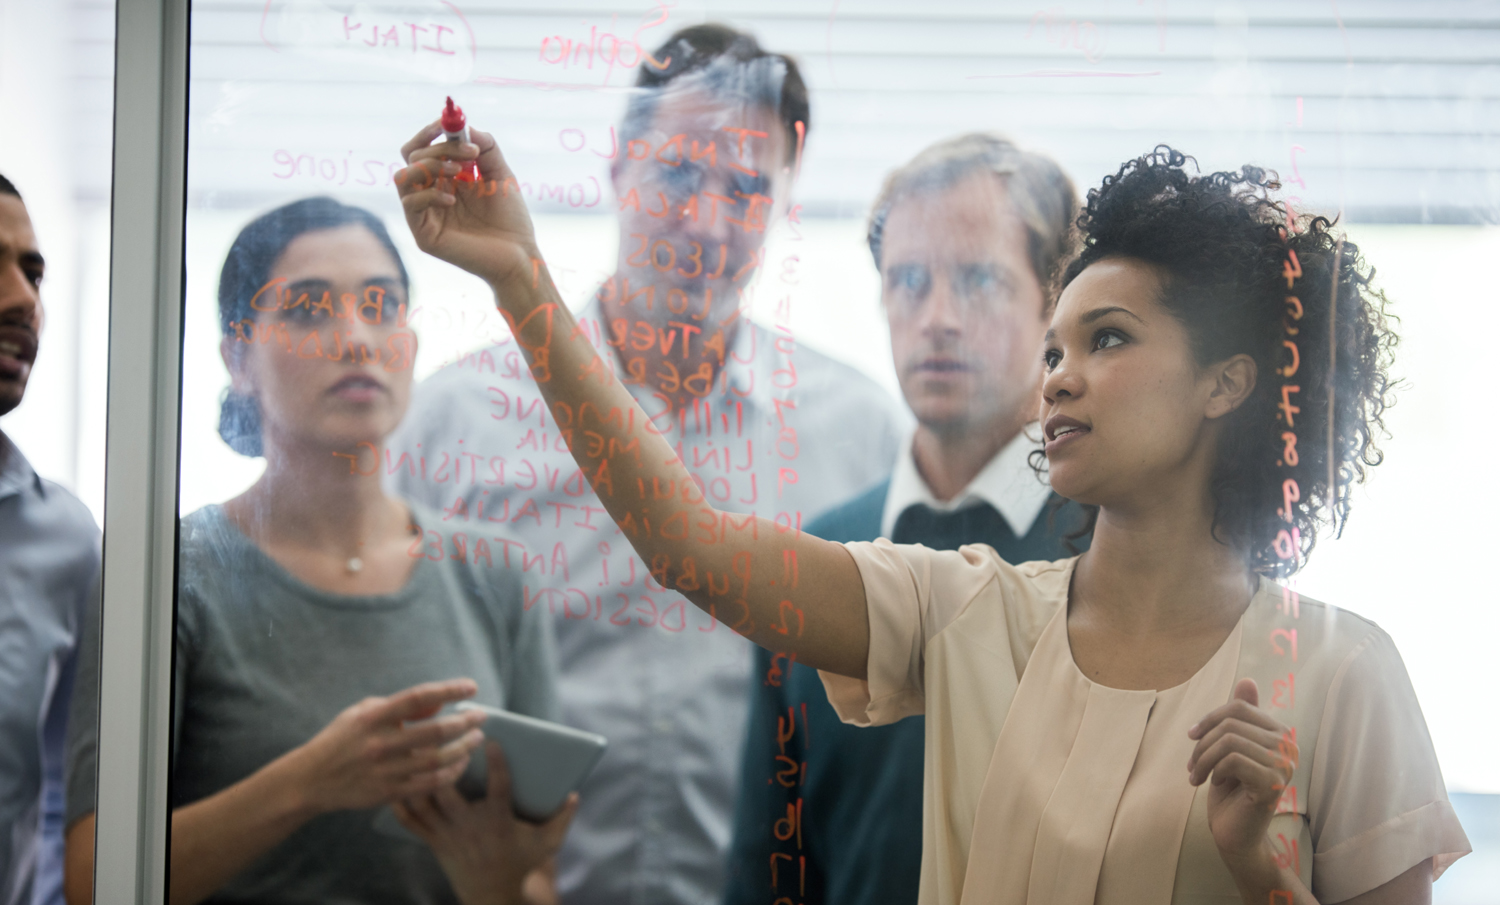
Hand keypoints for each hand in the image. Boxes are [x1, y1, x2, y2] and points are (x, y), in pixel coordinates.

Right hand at [279, 678, 486, 816]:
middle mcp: (381, 744)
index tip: (472, 687)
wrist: (312, 779)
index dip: (449, 691)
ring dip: (464, 748)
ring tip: (476, 738)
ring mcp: (386, 771)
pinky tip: (461, 763)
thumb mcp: (364, 712)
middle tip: (481, 716)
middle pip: (436, 731)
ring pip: (438, 760)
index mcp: (374, 717)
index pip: (419, 698)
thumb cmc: (343, 738)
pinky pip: (430, 784)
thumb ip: (401, 707)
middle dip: (466, 722)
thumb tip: (438, 702)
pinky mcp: (389, 793)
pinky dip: (451, 773)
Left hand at [393, 741, 579, 904]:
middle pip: (449, 791)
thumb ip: (563, 818)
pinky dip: (401, 802)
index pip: (498, 786)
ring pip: (426, 803)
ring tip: (413, 750)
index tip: (491, 739)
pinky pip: (412, 821)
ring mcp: (449, 834)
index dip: (496, 762)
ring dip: (418, 777)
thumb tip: (575, 793)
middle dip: (444, 763)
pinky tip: (396, 781)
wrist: (492, 896)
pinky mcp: (435, 842)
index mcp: (498, 821)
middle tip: (441, 736)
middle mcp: (470, 826)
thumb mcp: (547, 843)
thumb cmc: (520, 862)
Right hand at [396, 121, 540, 290]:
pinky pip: (410, 204)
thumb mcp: (501, 174)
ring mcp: (425, 214)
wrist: (519, 255)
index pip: (422, 148)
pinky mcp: (423, 234)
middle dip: (439, 148)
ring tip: (461, 174)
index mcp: (446, 178)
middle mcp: (430, 192)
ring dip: (430, 166)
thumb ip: (486, 147)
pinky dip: (429, 195)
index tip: (448, 122)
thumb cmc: (510, 218)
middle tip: (469, 153)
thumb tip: (465, 126)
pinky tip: (452, 201)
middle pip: (412, 157)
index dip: (430, 132)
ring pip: (403, 177)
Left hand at [1188, 678, 1297, 871]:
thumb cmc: (1231, 789)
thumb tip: (1247, 680)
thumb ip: (1240, 717)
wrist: (1234, 832)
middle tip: (1192, 765)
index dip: (1209, 718)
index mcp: (1279, 733)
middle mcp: (1288, 746)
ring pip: (1229, 741)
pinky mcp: (1272, 783)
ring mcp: (1284, 765)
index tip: (1192, 736)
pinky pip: (1232, 760)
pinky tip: (1214, 784)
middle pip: (1231, 723)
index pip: (1239, 707)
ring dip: (1203, 759)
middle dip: (1202, 743)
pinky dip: (1214, 771)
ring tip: (1196, 775)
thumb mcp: (1229, 748)